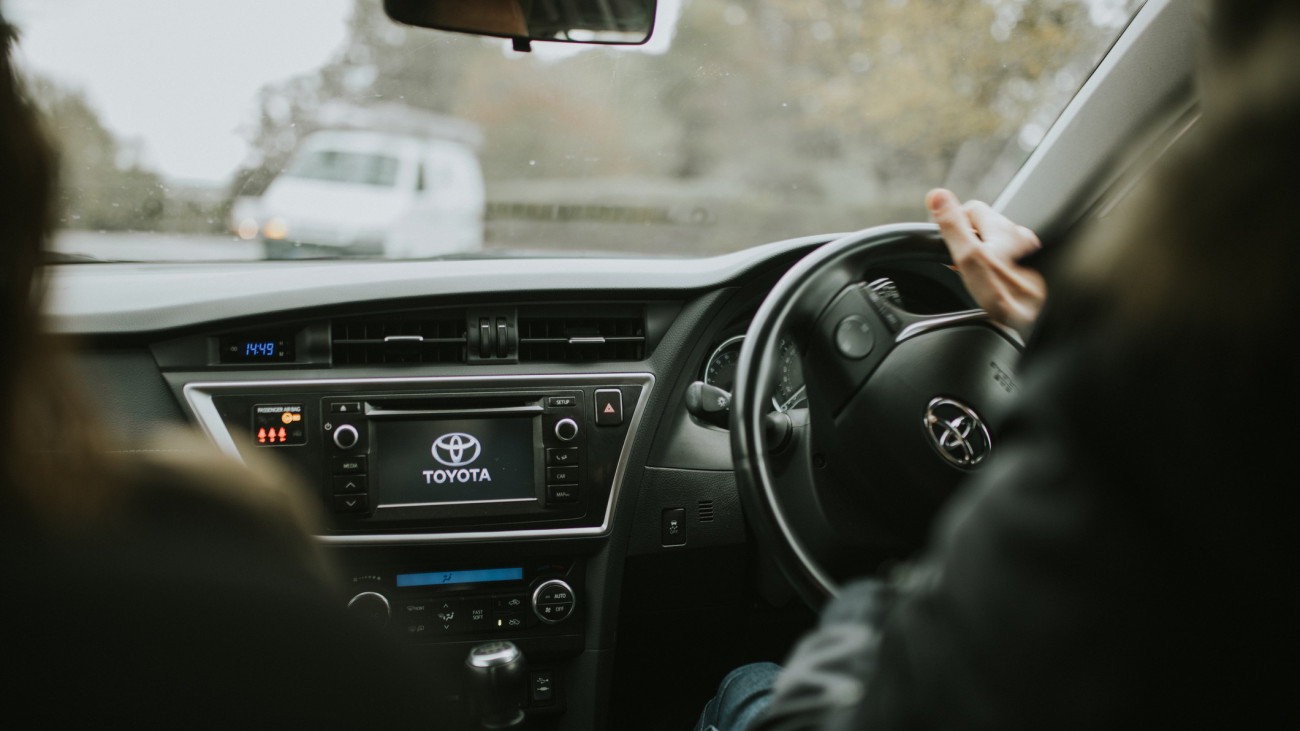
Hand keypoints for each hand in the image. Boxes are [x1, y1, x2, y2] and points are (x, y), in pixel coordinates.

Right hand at [926, 188, 1046, 338]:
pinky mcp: (1035, 270)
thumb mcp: (970, 259)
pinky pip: (1009, 262)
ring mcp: (1030, 254)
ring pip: (997, 246)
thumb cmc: (1008, 296)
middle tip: (961, 268)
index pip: (970, 208)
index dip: (954, 224)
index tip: (947, 245)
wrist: (1038, 321)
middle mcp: (1020, 235)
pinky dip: (998, 270)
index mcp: (1002, 228)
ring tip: (978, 281)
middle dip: (969, 244)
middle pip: (984, 227)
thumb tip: (937, 195)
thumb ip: (953, 226)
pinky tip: (995, 288)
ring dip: (984, 258)